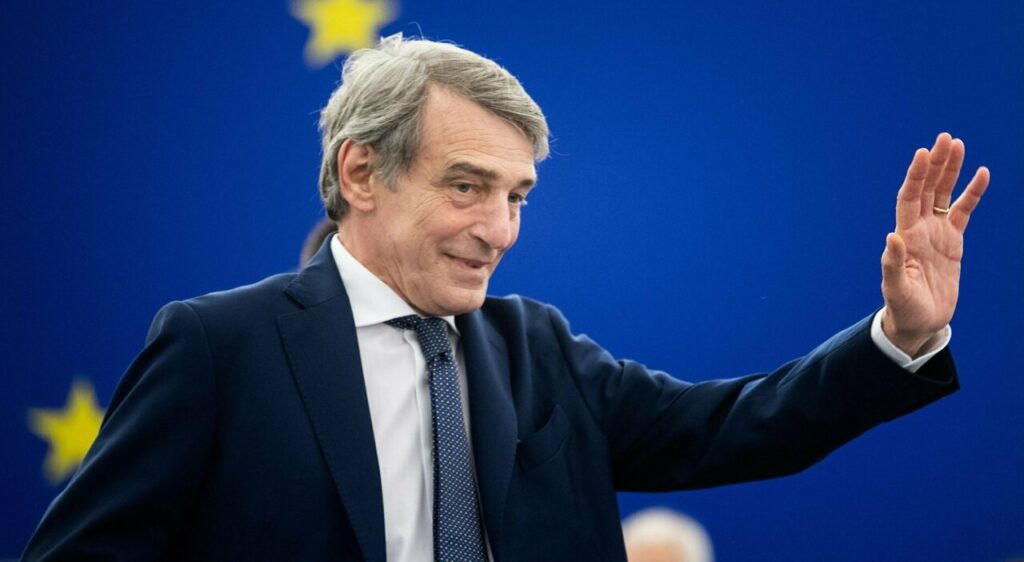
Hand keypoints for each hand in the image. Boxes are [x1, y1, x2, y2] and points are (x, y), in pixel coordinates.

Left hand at [880, 133, 988, 356]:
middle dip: (935, 164)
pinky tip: (981, 174)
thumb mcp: (896, 289)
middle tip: (945, 138)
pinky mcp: (952, 242)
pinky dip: (972, 193)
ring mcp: (936, 233)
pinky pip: (964, 211)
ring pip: (944, 194)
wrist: (918, 322)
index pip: (909, 198)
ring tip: (958, 145)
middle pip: (927, 189)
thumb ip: (892, 265)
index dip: (915, 176)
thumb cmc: (903, 308)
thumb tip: (891, 237)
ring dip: (950, 171)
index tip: (923, 153)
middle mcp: (919, 229)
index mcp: (905, 237)